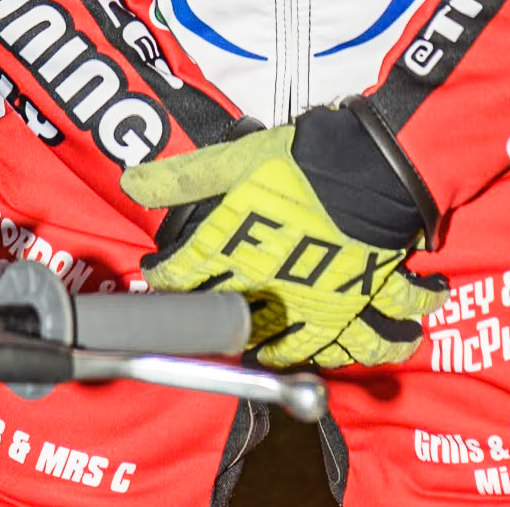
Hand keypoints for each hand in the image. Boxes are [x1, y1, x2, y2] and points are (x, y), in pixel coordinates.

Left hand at [121, 108, 444, 368]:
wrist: (375, 170)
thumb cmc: (307, 163)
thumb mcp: (240, 158)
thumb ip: (187, 177)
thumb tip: (134, 184)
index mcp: (239, 257)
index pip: (187, 279)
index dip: (167, 280)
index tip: (159, 277)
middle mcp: (273, 291)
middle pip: (238, 324)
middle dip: (222, 324)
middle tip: (214, 317)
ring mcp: (318, 306)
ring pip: (296, 347)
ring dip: (281, 350)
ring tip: (271, 348)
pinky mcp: (360, 305)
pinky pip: (361, 342)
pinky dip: (359, 349)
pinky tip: (349, 346)